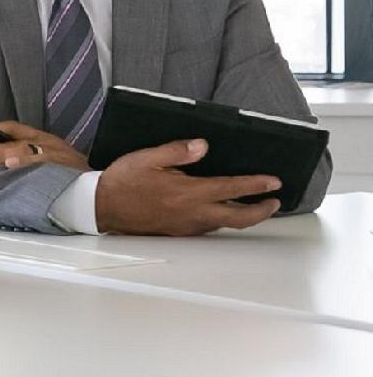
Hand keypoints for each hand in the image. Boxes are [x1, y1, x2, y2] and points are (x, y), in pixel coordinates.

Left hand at [0, 120, 88, 171]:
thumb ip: (28, 157)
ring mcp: (53, 154)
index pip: (13, 129)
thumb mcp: (50, 159)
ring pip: (20, 149)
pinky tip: (10, 165)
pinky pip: (39, 162)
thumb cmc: (74, 175)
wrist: (101, 185)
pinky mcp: (60, 166)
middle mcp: (46, 143)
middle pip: (11, 141)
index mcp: (42, 139)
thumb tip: (0, 162)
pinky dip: (24, 162)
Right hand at [95, 138, 281, 235]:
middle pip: (239, 217)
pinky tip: (221, 210)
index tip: (274, 182)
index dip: (256, 185)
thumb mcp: (147, 158)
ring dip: (244, 214)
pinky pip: (209, 226)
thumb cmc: (123, 182)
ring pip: (225, 223)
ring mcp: (187, 225)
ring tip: (253, 205)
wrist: (102, 207)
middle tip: (275, 202)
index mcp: (188, 192)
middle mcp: (193, 212)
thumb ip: (178, 151)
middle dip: (262, 210)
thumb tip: (203, 146)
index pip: (232, 188)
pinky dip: (223, 218)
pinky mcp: (180, 231)